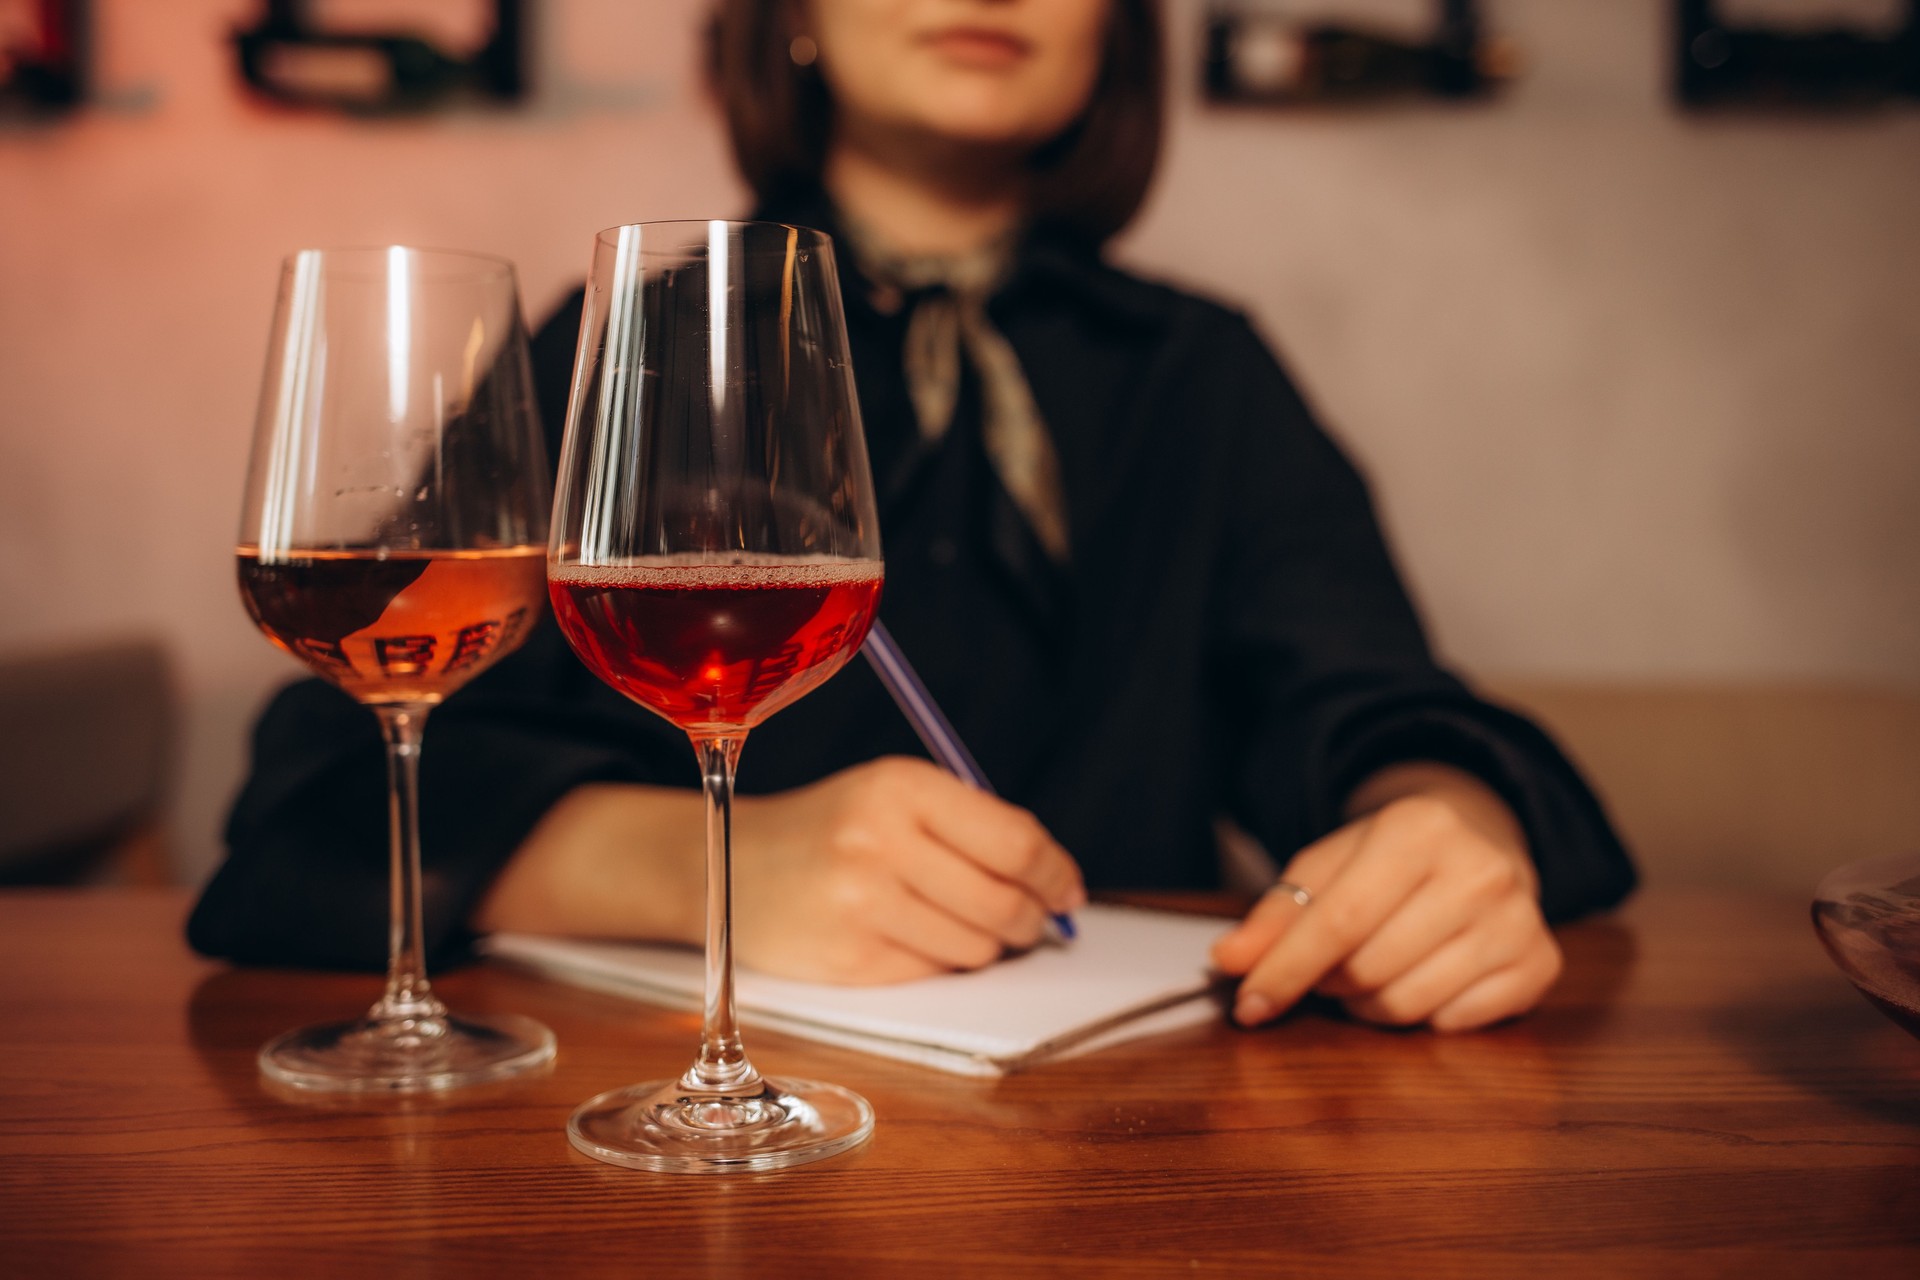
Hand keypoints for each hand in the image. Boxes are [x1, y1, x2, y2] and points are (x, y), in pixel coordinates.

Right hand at [731, 757, 1085, 983]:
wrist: (729, 866)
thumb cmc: (832, 829)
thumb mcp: (893, 796)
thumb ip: (971, 827)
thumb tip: (1057, 884)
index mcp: (902, 787)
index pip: (1015, 841)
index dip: (1056, 873)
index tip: (1068, 890)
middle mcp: (881, 841)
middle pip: (1005, 902)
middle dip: (1032, 920)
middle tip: (1032, 921)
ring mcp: (862, 905)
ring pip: (977, 947)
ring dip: (986, 944)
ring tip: (958, 923)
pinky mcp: (849, 960)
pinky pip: (934, 973)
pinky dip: (939, 962)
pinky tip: (911, 938)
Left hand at [1210, 763, 1561, 1031]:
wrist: (1479, 843)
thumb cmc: (1388, 861)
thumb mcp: (1327, 866)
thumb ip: (1275, 915)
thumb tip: (1229, 962)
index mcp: (1419, 828)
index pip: (1340, 920)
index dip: (1287, 969)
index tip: (1248, 1006)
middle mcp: (1480, 869)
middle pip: (1370, 968)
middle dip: (1331, 981)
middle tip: (1330, 966)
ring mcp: (1519, 918)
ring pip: (1408, 1004)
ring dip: (1369, 1004)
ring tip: (1371, 972)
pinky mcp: (1540, 963)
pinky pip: (1455, 1024)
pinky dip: (1424, 1016)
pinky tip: (1424, 978)